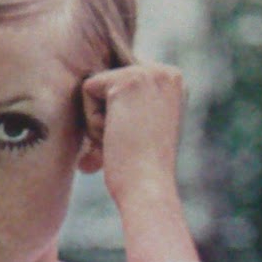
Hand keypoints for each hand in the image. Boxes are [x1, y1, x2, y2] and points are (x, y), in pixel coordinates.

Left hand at [81, 64, 199, 261]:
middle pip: (109, 85)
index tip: (134, 141)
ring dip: (99, 123)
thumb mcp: (143, 130)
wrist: (148, 188)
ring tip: (123, 142)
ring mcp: (149, 73)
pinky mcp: (127, 80)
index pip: (123, 86)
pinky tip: (115, 136)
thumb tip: (92, 92)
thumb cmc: (143, 172)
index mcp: (174, 84)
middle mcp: (166, 72)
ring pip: (97, 88)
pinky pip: (87, 90)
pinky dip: (92, 121)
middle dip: (107, 119)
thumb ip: (129, 107)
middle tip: (127, 146)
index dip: (117, 117)